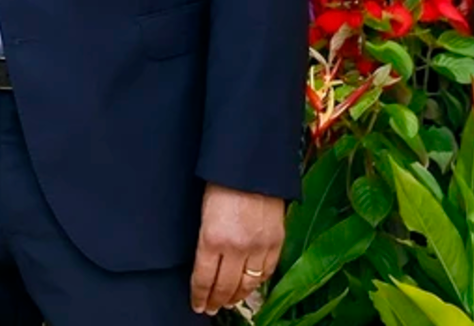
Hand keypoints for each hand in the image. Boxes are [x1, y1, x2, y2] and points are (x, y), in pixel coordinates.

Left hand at [191, 183, 285, 314]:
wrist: (252, 165)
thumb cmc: (220, 180)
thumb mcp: (202, 209)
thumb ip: (204, 238)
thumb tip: (203, 260)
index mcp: (212, 238)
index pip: (203, 277)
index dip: (199, 295)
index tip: (196, 304)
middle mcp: (237, 247)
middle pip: (225, 286)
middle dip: (215, 300)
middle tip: (209, 309)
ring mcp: (259, 246)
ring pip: (247, 283)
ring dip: (236, 296)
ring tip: (227, 302)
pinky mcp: (276, 242)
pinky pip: (267, 272)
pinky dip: (257, 283)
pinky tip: (250, 287)